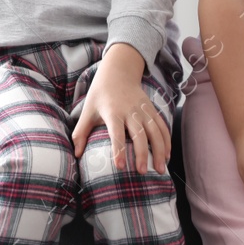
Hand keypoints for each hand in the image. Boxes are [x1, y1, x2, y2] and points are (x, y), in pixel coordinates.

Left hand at [71, 51, 170, 175]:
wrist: (118, 72)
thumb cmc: (100, 94)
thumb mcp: (87, 110)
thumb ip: (80, 132)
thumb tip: (76, 154)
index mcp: (113, 112)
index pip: (116, 133)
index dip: (118, 150)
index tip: (121, 167)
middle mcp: (130, 111)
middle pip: (139, 134)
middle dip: (142, 154)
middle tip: (143, 172)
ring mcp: (143, 110)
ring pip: (155, 131)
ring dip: (160, 151)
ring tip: (160, 169)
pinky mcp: (152, 109)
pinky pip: (162, 126)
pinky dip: (166, 141)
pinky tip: (167, 156)